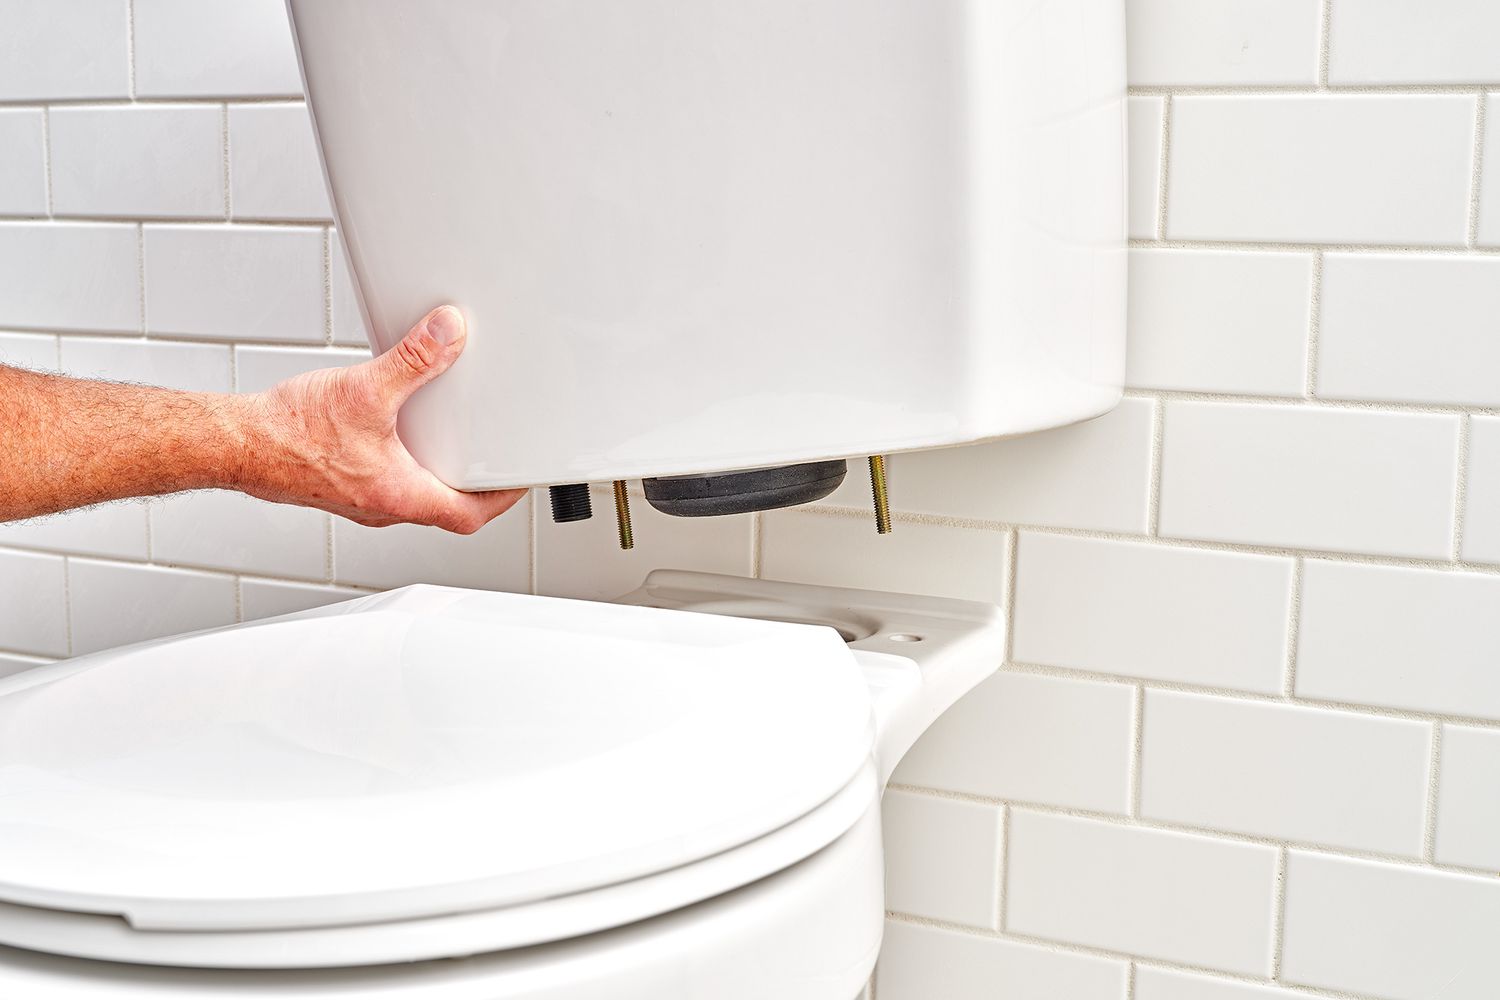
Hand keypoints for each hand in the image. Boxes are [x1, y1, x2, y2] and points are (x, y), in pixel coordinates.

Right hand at [239, 306, 525, 532]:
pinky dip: (403, 462)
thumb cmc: (290, 434)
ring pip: (415, 495)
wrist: (235, 444)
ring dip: (436, 472)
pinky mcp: (343, 486)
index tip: (518, 479)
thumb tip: (449, 333)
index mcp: (402, 495)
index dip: (501, 498)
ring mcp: (363, 500)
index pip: (470, 515)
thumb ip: (414, 360)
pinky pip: (386, 481)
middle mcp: (385, 506)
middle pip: (447, 508)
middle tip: (492, 457)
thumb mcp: (365, 389)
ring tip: (453, 441)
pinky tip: (397, 432)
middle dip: (473, 484)